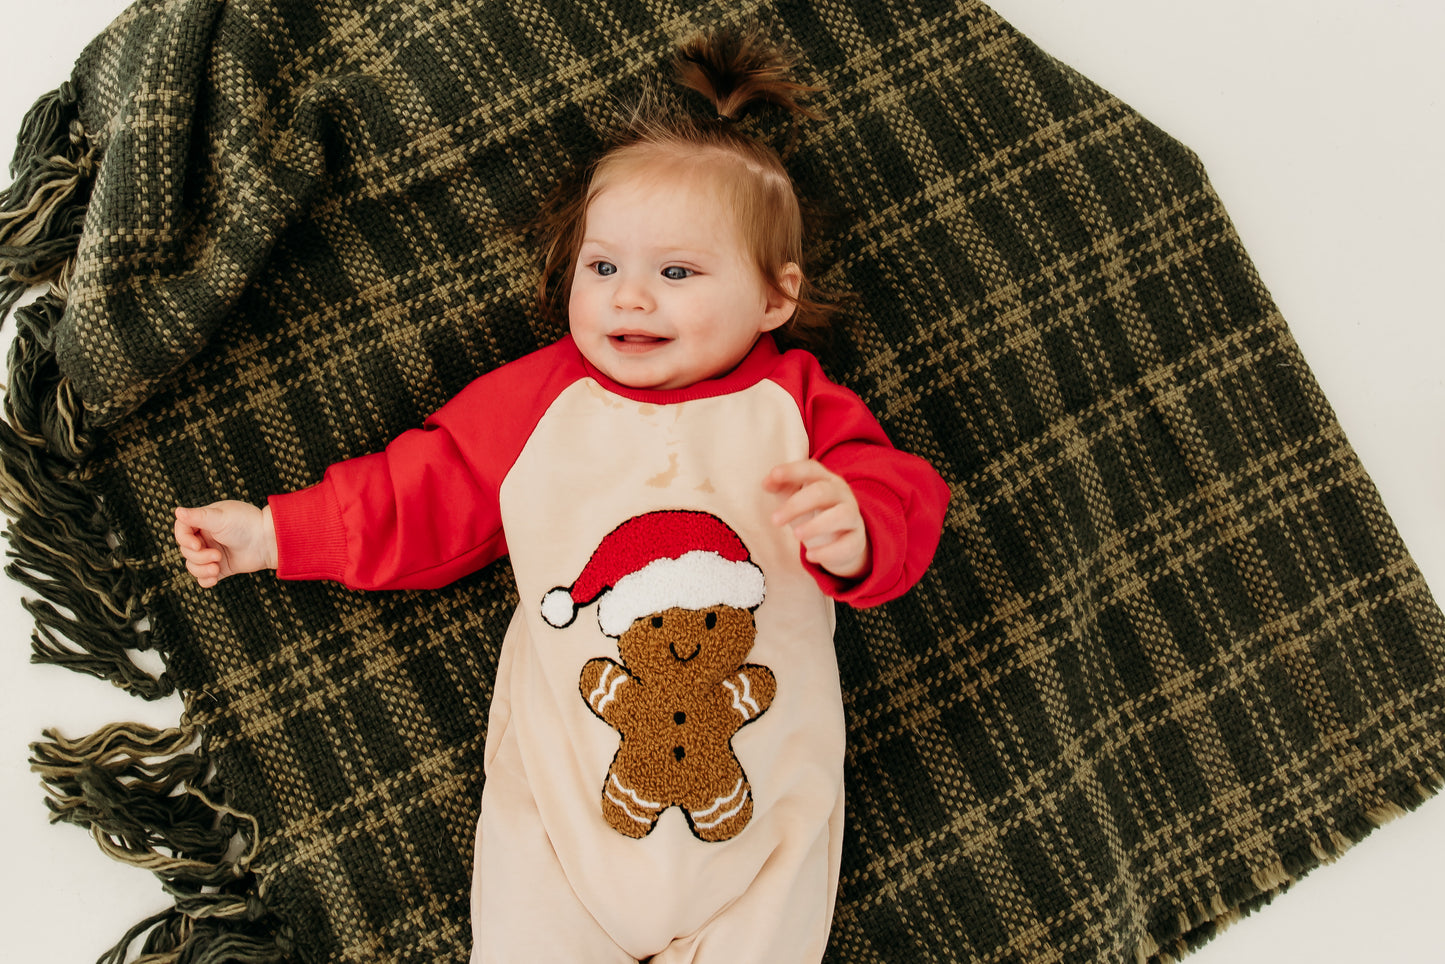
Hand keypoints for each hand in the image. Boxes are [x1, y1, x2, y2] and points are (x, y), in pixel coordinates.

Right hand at [173, 501, 277, 586]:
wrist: (269, 541)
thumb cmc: (247, 524)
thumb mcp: (220, 518)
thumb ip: (198, 516)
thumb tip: (176, 511)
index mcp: (204, 521)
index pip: (181, 531)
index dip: (184, 540)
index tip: (197, 545)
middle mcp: (206, 537)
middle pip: (186, 552)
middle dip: (199, 557)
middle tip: (217, 556)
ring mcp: (212, 553)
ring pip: (193, 566)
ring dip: (202, 570)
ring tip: (217, 567)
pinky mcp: (221, 568)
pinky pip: (204, 578)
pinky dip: (206, 580)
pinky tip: (214, 579)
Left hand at [764, 460, 869, 579]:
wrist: (844, 540)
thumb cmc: (815, 513)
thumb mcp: (796, 497)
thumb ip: (781, 487)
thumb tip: (766, 482)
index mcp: (825, 479)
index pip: (811, 469)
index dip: (792, 471)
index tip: (773, 475)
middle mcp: (842, 494)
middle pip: (822, 492)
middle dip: (796, 505)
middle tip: (774, 520)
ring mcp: (852, 516)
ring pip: (841, 515)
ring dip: (817, 525)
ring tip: (796, 535)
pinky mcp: (857, 541)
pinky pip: (848, 545)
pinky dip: (829, 552)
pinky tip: (810, 556)